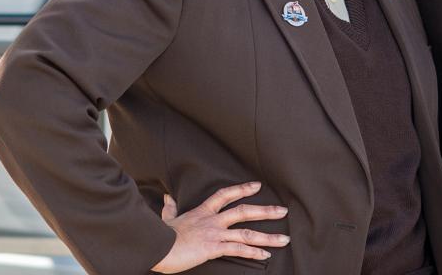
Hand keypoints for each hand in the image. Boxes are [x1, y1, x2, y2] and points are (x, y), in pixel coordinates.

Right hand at [151, 181, 289, 272]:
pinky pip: (238, 250)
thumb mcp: (168, 218)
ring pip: (247, 233)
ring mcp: (215, 234)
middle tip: (283, 210)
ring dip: (268, 237)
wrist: (157, 246)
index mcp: (203, 211)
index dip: (242, 189)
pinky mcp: (214, 248)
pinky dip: (253, 253)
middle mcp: (213, 220)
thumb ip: (170, 208)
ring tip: (284, 239)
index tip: (257, 185)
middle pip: (244, 211)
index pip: (225, 195)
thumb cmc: (161, 235)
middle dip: (266, 211)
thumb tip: (167, 198)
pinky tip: (265, 255)